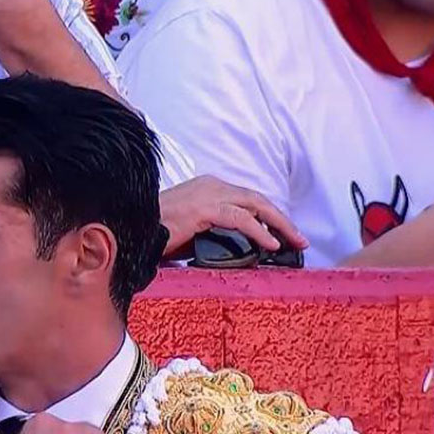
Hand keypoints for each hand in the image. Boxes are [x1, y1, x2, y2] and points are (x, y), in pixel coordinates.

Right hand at [159, 175, 307, 258]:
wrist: (134, 230)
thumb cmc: (158, 232)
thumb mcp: (193, 229)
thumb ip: (217, 232)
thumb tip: (242, 248)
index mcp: (207, 187)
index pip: (247, 198)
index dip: (269, 215)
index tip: (285, 233)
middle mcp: (210, 185)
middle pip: (257, 199)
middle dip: (282, 219)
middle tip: (299, 239)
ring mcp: (207, 194)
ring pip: (255, 205)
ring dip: (279, 224)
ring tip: (293, 241)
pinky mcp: (204, 208)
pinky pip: (241, 219)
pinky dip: (260, 231)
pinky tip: (271, 244)